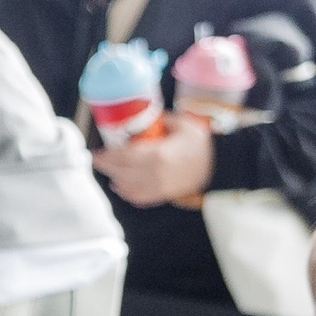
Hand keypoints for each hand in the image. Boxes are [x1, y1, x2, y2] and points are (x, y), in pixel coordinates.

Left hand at [92, 115, 213, 208]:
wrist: (219, 164)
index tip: (96, 152)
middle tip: (97, 159)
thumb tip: (143, 116)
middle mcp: (154, 173)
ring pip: (127, 187)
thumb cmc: (201, 143)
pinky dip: (127, 193)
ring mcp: (158, 187)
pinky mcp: (163, 195)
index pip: (123, 157)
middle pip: (120, 172)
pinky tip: (121, 186)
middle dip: (106, 166)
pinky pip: (139, 198)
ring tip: (109, 170)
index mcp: (157, 154)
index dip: (106, 156)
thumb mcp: (182, 124)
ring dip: (115, 179)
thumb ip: (161, 120)